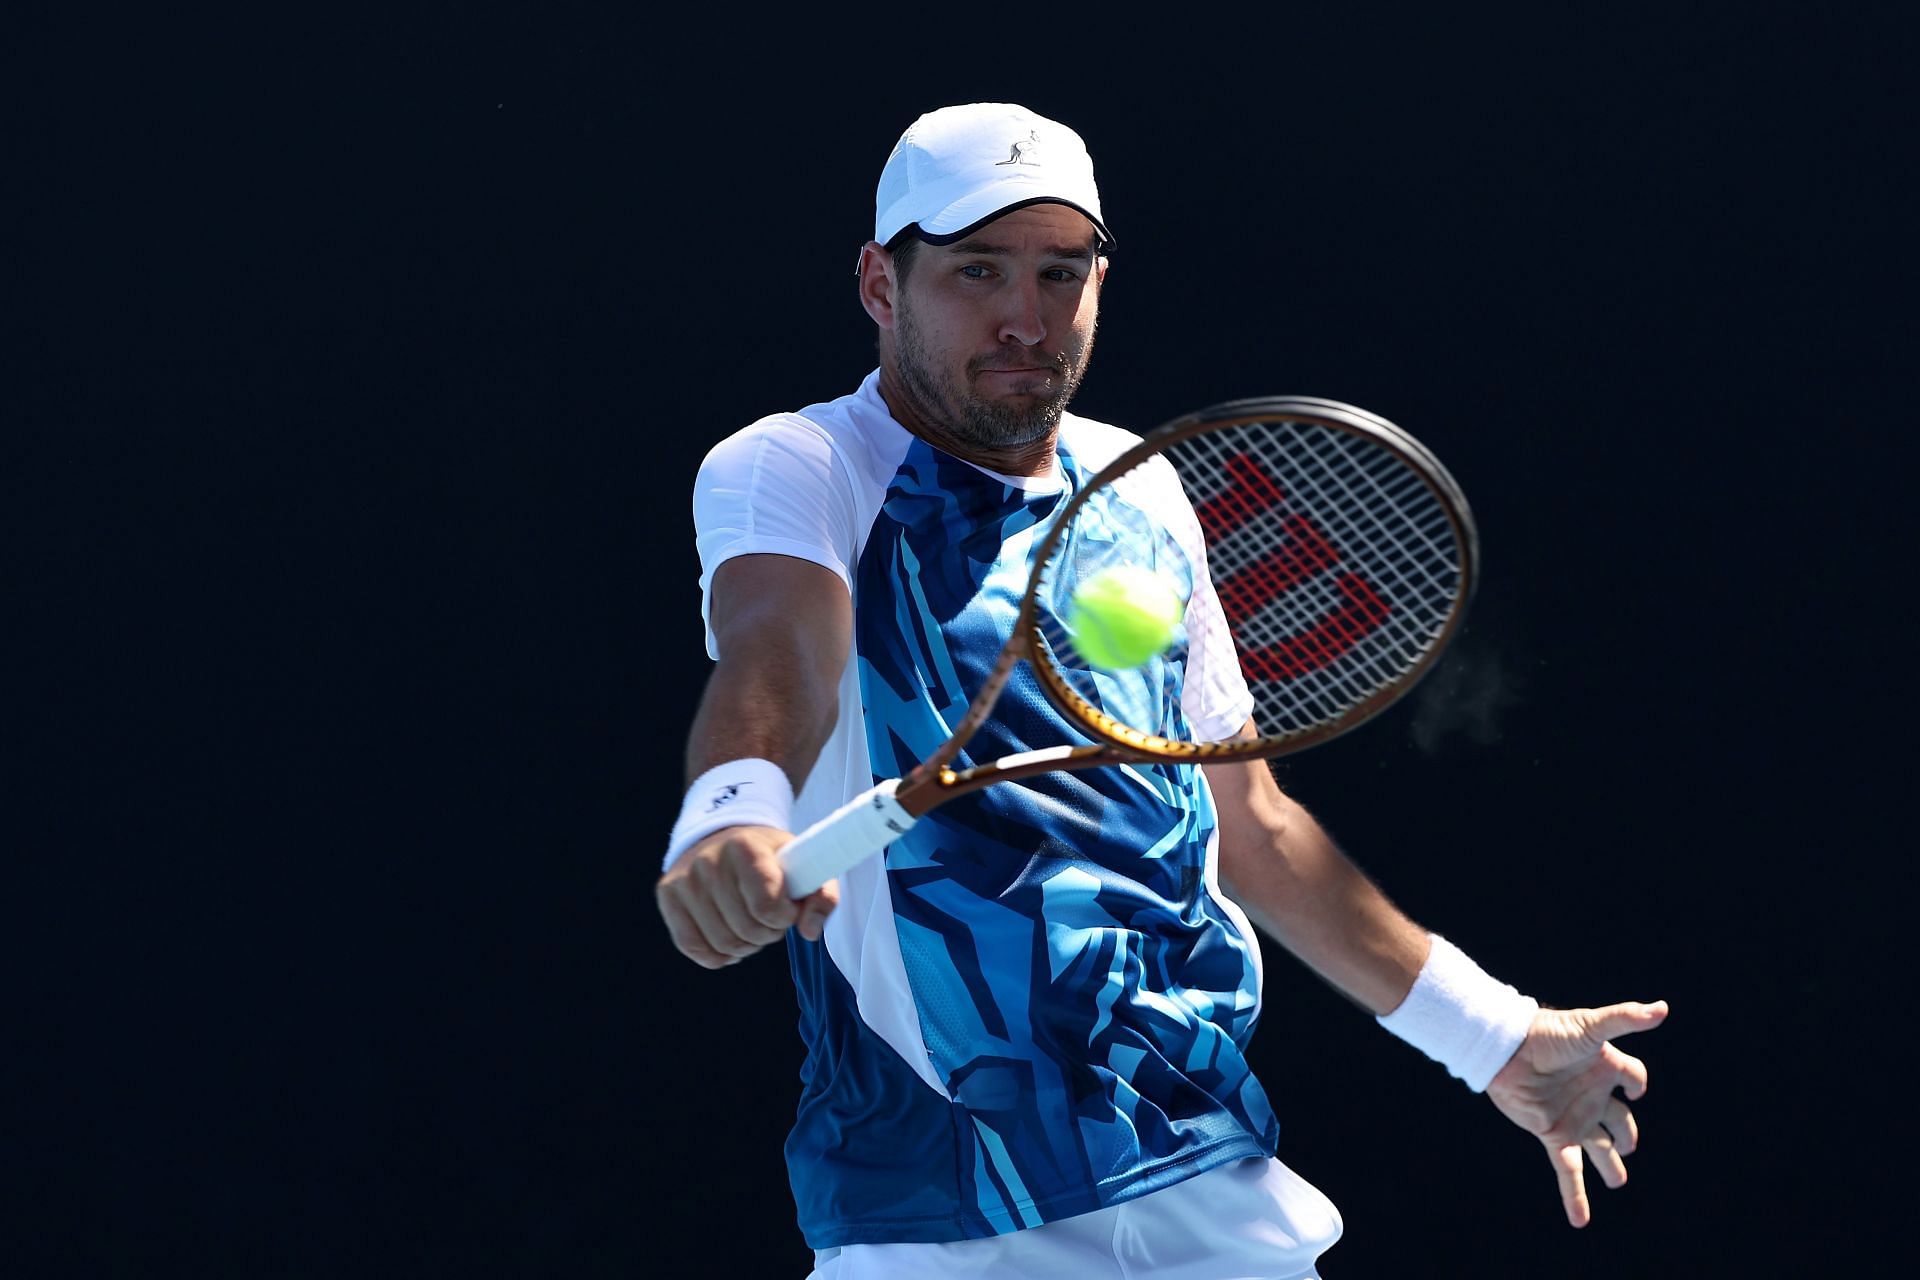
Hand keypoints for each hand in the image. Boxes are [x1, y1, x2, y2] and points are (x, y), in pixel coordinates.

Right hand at [655, 825, 839, 968]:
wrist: (723, 835)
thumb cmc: (769, 857)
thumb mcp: (803, 864)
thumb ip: (822, 895)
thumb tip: (809, 931)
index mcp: (745, 847)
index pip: (767, 906)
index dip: (784, 917)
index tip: (787, 908)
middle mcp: (709, 860)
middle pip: (747, 930)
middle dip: (768, 933)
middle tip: (770, 918)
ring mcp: (684, 879)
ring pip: (722, 944)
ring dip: (746, 945)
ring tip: (752, 925)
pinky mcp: (667, 896)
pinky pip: (693, 947)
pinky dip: (718, 956)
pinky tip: (730, 941)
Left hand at [1486, 1000, 1669, 1226]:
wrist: (1503, 1047)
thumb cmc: (1547, 1032)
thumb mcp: (1590, 1027)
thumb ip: (1625, 1019)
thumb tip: (1662, 1008)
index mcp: (1605, 1067)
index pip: (1635, 1078)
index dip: (1636, 1083)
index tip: (1634, 1087)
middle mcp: (1592, 1094)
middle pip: (1620, 1122)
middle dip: (1626, 1136)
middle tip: (1627, 1146)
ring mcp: (1574, 1116)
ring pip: (1600, 1148)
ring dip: (1610, 1167)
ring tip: (1617, 1180)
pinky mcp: (1553, 1133)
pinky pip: (1569, 1170)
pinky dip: (1575, 1196)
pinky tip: (1580, 1221)